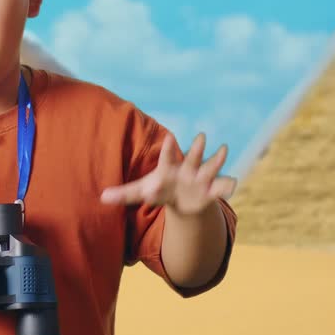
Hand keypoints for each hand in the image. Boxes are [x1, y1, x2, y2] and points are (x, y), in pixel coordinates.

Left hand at [100, 132, 236, 215]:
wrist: (181, 198)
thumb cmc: (158, 189)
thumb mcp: (140, 191)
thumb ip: (123, 194)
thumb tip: (102, 197)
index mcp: (169, 168)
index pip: (167, 156)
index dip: (169, 149)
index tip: (170, 138)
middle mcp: (186, 169)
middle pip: (192, 157)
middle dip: (196, 149)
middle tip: (201, 136)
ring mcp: (200, 178)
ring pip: (210, 167)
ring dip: (217, 159)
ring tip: (224, 149)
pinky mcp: (211, 191)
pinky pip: (222, 187)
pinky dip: (228, 186)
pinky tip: (232, 185)